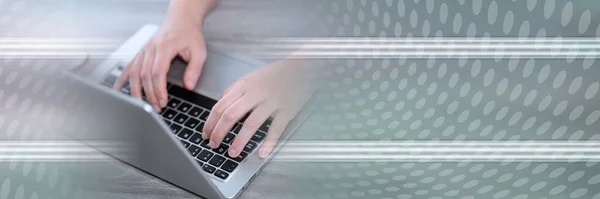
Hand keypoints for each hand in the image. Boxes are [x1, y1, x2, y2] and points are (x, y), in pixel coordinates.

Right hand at [113, 19, 206, 111]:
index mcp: (164, 46)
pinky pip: (128, 67)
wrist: (181, 20)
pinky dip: (122, 80)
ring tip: (141, 105)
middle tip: (157, 107)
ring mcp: (143, 50)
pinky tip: (118, 91)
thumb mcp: (199, 51)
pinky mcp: (140, 53)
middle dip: (150, 94)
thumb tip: (189, 86)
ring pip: (134, 73)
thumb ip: (194, 69)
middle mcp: (150, 48)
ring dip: (136, 91)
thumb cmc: (189, 34)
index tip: (163, 101)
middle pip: (145, 75)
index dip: (159, 89)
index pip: (158, 72)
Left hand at [202, 60, 316, 158]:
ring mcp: (272, 102)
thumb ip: (235, 88)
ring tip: (232, 153)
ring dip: (240, 141)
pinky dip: (268, 143)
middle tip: (214, 145)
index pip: (220, 106)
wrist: (302, 67)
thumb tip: (221, 100)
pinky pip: (276, 128)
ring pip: (251, 123)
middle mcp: (255, 93)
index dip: (210, 123)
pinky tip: (262, 153)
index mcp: (244, 85)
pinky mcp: (287, 109)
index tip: (206, 134)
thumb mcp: (251, 76)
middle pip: (231, 115)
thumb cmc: (277, 73)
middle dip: (219, 133)